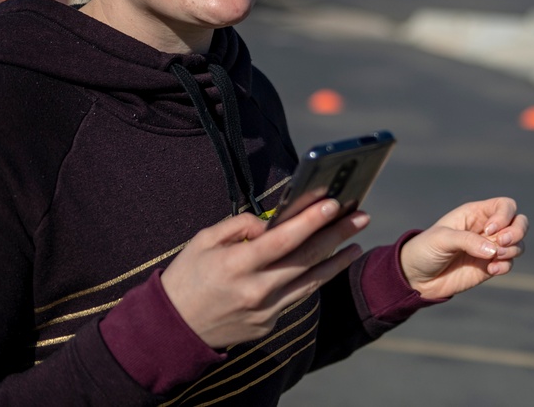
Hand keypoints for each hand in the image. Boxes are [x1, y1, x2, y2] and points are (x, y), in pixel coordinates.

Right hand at [160, 200, 368, 348]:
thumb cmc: (188, 276)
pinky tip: (328, 264)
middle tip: (361, 217)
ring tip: (356, 242)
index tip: (333, 203)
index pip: (283, 239)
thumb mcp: (203, 240)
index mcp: (236, 265)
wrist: (173, 329)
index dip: (311, 221)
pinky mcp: (269, 325)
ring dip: (337, 260)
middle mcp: (255, 290)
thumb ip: (239, 225)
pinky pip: (296, 297)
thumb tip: (272, 222)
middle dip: (337, 235)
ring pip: (311, 282)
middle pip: (307, 259)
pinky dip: (313, 278)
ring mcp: (265, 312)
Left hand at [399, 198, 527, 300]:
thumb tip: (494, 250)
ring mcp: (489, 248)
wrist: (417, 277)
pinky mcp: (489, 267)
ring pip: (518, 243)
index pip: (505, 206)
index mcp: (475, 213)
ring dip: (512, 250)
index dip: (505, 216)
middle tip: (500, 243)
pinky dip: (506, 266)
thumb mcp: (442, 239)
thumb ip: (468, 241)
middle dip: (517, 231)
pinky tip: (490, 270)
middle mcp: (487, 228)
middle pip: (519, 222)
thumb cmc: (426, 249)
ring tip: (493, 259)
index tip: (489, 230)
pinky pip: (509, 263)